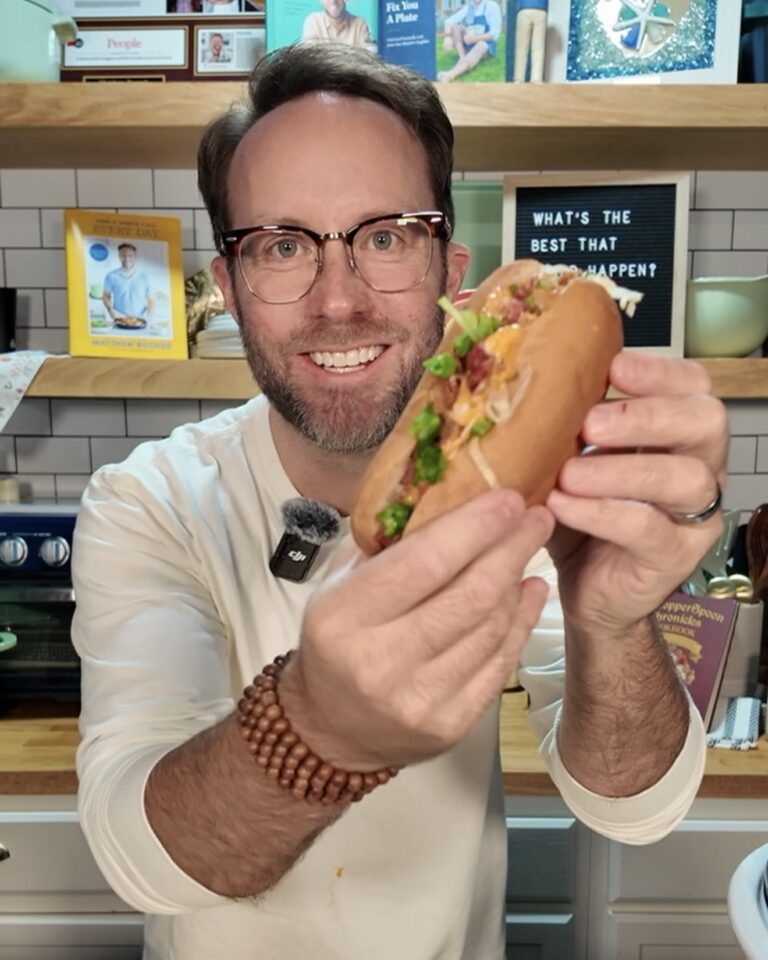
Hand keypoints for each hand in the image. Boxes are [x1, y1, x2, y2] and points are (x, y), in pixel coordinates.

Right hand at [281, 490, 553, 770]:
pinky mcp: (451, 724)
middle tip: (536, 515)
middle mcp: (380, 662)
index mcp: (343, 617)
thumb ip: (388, 546)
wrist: (331, 729)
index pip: (423, 563)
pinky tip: (529, 591)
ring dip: (517, 579)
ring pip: (491, 627)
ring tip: (526, 547)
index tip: (508, 498)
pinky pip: (500, 663)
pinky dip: (521, 620)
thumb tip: (452, 497)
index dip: (474, 527)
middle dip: (511, 547)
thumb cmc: (339, 639)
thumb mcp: (341, 585)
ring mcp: (419, 700)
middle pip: (470, 595)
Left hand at [545, 352, 727, 634]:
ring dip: (622, 469)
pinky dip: (602, 513)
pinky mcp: (675, 557)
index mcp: (678, 432)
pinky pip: (648, 528)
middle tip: (591, 424)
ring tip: (569, 473)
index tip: (615, 368)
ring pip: (684, 478)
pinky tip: (563, 505)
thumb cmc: (582, 513)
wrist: (586, 589)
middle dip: (647, 415)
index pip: (693, 386)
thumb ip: (570, 425)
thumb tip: (530, 382)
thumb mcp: (572, 460)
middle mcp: (700, 467)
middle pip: (704, 422)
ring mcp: (695, 515)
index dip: (660, 371)